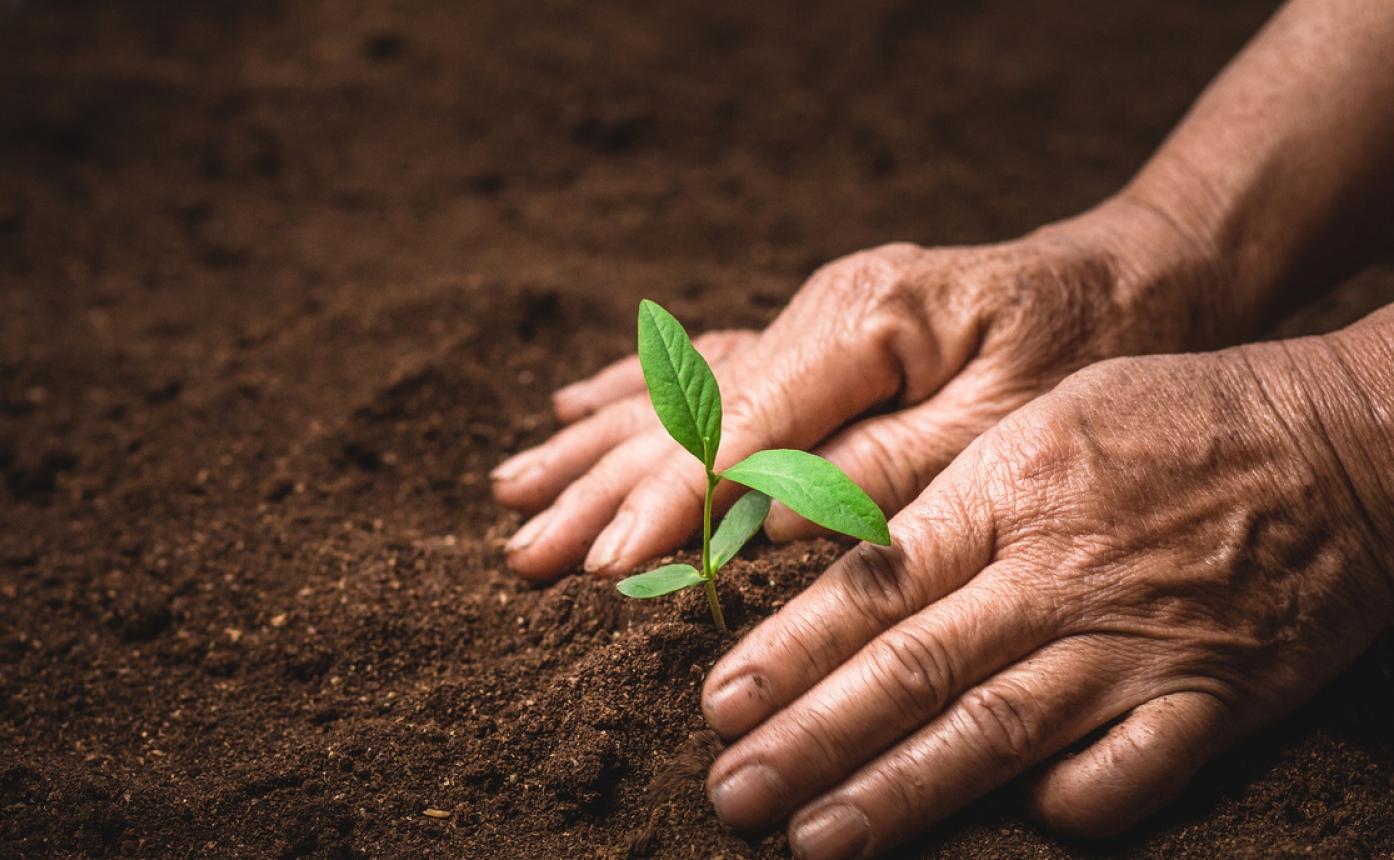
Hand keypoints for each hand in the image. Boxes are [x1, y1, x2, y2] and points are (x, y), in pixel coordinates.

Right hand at [493, 201, 1216, 580]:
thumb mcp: (1002, 424)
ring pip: (681, 391)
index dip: (669, 505)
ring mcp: (810, 317)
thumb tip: (764, 528)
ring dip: (594, 448)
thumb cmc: (1085, 351)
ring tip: (512, 492)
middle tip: (523, 554)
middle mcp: (820, 311)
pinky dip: (638, 394)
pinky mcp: (815, 333)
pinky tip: (575, 403)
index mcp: (866, 323)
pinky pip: (711, 367)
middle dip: (602, 489)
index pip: (741, 430)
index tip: (602, 563)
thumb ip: (880, 472)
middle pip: (689, 412)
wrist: (1134, 277)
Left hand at [699, 336, 1393, 857]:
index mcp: (1010, 491)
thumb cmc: (1175, 416)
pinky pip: (1127, 772)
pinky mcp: (1215, 697)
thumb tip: (844, 570)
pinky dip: (1066, 803)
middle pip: (914, 669)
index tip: (720, 702)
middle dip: (812, 739)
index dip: (791, 651)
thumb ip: (948, 498)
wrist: (1341, 439)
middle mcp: (1060, 574)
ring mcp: (1138, 642)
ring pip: (995, 730)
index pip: (876, 584)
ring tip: (815, 838)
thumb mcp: (1042, 420)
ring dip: (897, 791)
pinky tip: (1008, 821)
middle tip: (733, 793)